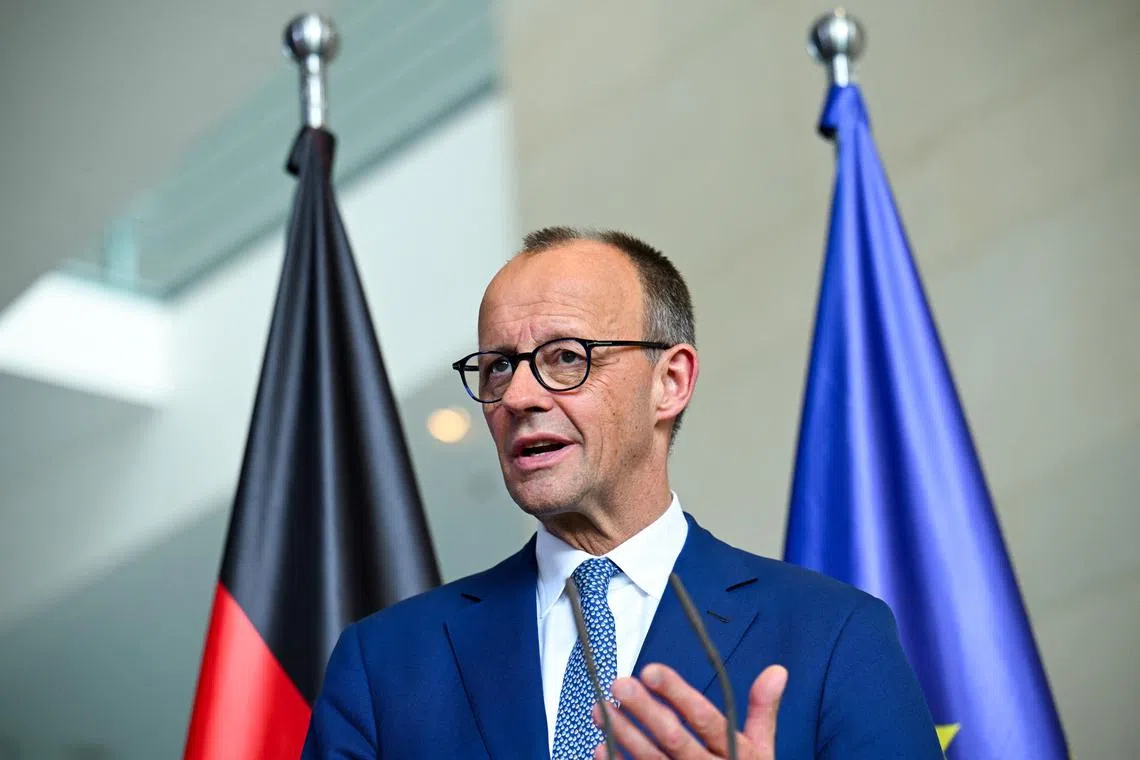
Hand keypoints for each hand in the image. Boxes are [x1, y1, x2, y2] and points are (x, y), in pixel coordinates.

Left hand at [590, 663, 787, 758]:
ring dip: (624, 734)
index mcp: (735, 754)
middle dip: (645, 710)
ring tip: (601, 709)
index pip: (705, 719)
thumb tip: (776, 670)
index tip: (651, 671)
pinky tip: (601, 747)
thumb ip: (762, 710)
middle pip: (674, 739)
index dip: (678, 694)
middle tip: (620, 684)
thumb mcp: (762, 750)